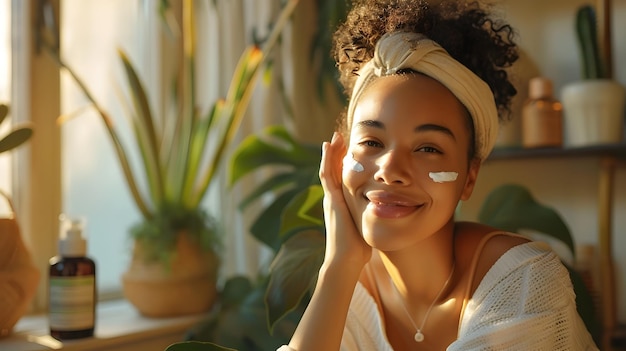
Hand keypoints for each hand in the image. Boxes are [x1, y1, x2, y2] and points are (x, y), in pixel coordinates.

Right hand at [319, 132, 370, 268]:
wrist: (346, 259)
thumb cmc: (357, 247)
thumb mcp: (365, 225)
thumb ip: (370, 216)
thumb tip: (384, 213)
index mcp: (341, 204)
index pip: (341, 179)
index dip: (342, 165)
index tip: (348, 151)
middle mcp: (333, 199)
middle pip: (333, 171)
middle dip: (336, 154)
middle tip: (338, 138)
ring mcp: (330, 198)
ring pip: (328, 169)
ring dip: (331, 153)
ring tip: (333, 138)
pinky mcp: (331, 199)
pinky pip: (327, 175)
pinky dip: (327, 159)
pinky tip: (328, 147)